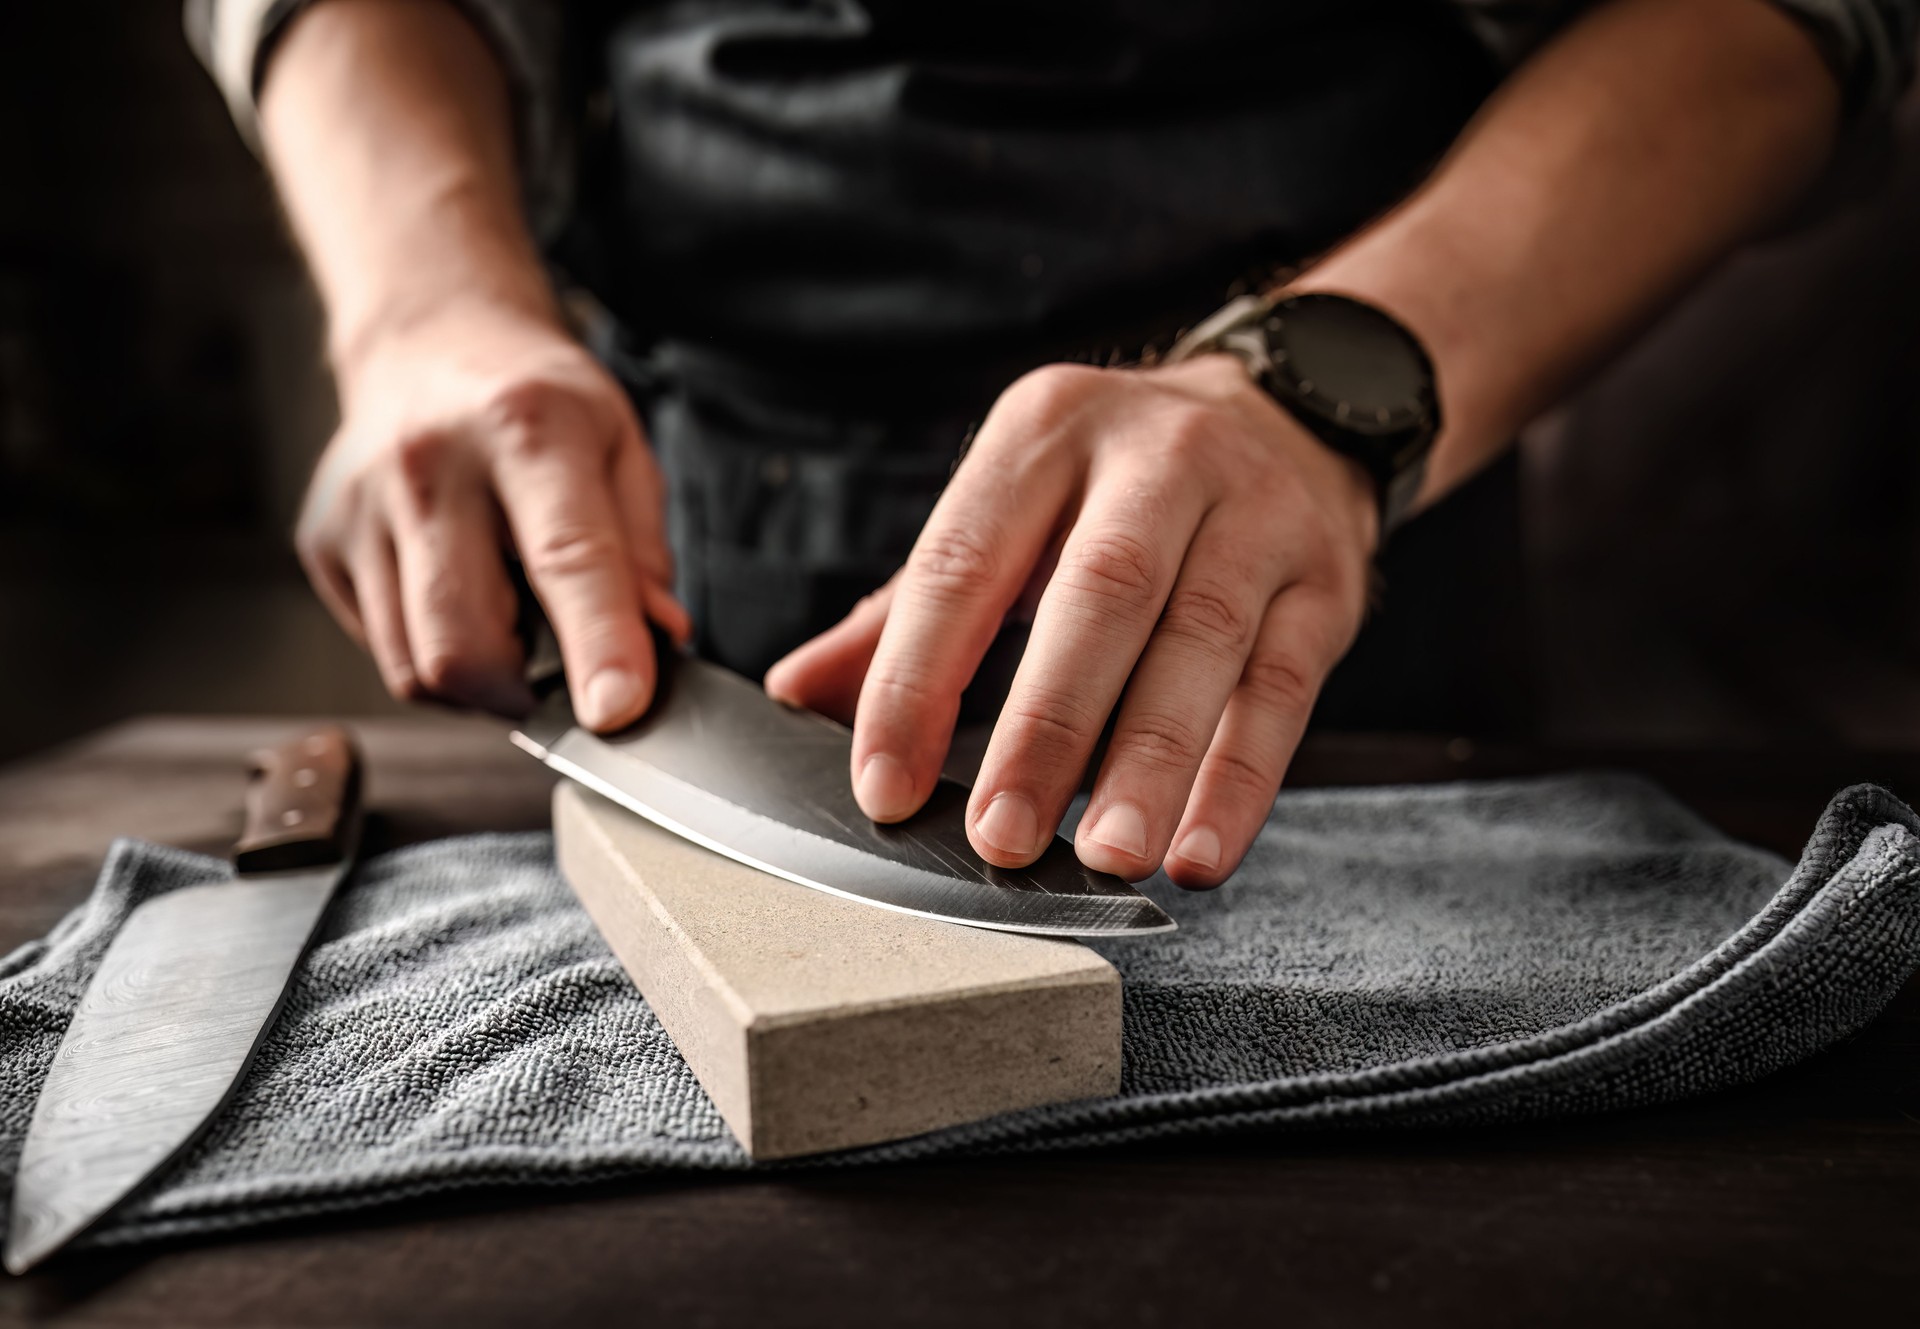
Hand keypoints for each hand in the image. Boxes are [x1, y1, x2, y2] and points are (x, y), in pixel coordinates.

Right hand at [296, 298, 687, 728]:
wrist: (427, 342)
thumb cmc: (536, 400)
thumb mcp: (620, 444)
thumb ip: (643, 547)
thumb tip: (659, 638)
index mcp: (524, 428)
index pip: (565, 558)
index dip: (597, 645)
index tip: (618, 711)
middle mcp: (427, 465)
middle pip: (463, 644)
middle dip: (526, 693)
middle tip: (567, 676)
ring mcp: (361, 508)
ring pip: (416, 667)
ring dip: (481, 684)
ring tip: (515, 629)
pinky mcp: (322, 544)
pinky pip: (383, 650)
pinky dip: (436, 656)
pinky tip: (462, 602)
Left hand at [766, 355, 1377, 886]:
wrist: (1291, 413)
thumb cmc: (1115, 487)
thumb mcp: (1009, 508)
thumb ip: (908, 608)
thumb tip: (796, 694)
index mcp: (1045, 432)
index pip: (964, 562)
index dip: (918, 679)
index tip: (886, 786)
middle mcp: (1157, 459)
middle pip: (1100, 594)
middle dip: (1047, 726)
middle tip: (1002, 838)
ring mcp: (1255, 515)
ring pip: (1203, 643)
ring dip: (1153, 762)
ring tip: (1109, 856)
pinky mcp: (1325, 582)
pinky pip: (1284, 691)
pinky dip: (1240, 780)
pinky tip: (1197, 851)